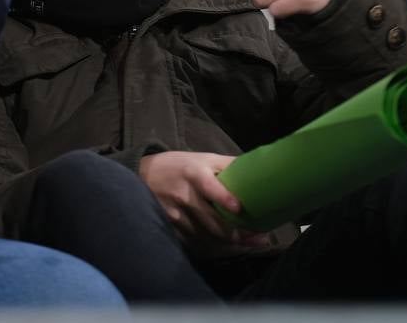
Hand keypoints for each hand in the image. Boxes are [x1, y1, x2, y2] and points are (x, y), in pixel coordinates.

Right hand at [138, 151, 269, 249]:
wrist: (145, 175)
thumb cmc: (181, 165)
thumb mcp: (203, 158)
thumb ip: (229, 165)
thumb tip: (259, 171)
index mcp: (194, 173)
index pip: (208, 186)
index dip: (222, 197)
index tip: (237, 207)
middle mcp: (184, 195)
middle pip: (212, 221)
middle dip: (237, 233)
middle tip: (260, 237)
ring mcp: (175, 214)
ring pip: (206, 236)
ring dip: (230, 243)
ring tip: (251, 243)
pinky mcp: (170, 228)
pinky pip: (196, 243)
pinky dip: (214, 247)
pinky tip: (230, 248)